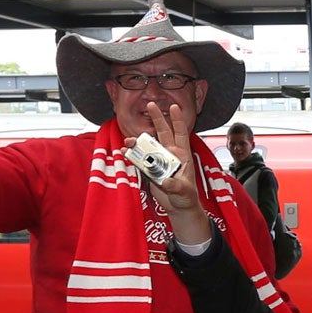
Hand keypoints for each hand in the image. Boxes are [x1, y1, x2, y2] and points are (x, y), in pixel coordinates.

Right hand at [129, 99, 206, 232]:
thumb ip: (176, 186)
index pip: (180, 134)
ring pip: (147, 145)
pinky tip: (125, 152)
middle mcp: (169, 154)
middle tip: (150, 105)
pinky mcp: (149, 169)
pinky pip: (139, 159)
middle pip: (162, 132)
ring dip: (138, 141)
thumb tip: (168, 181)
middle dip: (157, 118)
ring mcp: (158, 160)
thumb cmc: (186, 198)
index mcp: (182, 155)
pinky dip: (131, 155)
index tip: (174, 106)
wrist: (178, 207)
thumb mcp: (184, 191)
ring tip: (129, 141)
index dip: (178, 120)